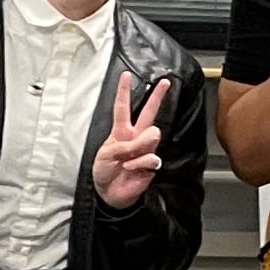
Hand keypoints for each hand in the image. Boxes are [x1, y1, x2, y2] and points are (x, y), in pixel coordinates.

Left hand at [87, 73, 172, 207]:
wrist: (110, 194)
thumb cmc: (104, 172)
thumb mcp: (107, 154)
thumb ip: (127, 144)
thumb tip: (150, 138)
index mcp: (120, 132)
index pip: (123, 107)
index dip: (124, 91)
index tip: (127, 75)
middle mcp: (135, 137)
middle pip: (149, 113)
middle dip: (157, 96)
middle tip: (165, 82)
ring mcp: (145, 150)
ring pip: (153, 135)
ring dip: (139, 147)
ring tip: (127, 161)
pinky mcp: (152, 164)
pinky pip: (151, 157)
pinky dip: (139, 163)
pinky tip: (131, 169)